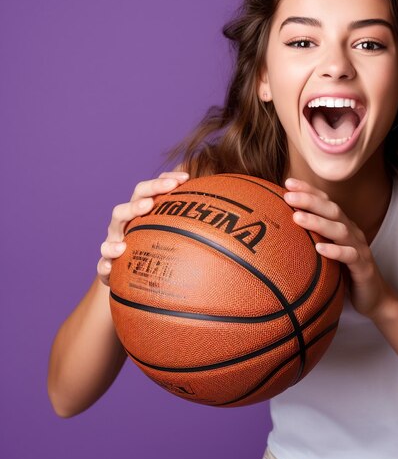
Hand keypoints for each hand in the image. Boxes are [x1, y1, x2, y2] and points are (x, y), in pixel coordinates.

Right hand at [96, 171, 189, 285]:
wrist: (130, 280)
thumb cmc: (159, 251)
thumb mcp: (177, 236)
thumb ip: (196, 224)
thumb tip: (235, 216)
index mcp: (144, 212)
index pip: (152, 189)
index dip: (165, 181)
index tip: (185, 178)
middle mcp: (127, 223)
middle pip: (132, 201)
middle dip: (144, 195)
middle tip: (158, 197)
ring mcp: (114, 241)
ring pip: (113, 227)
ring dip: (126, 219)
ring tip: (136, 224)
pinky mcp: (107, 265)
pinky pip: (102, 264)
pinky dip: (105, 263)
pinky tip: (112, 266)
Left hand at [283, 178, 393, 318]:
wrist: (375, 297)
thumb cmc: (345, 272)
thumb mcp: (326, 252)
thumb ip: (311, 239)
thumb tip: (281, 231)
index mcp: (342, 226)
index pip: (325, 203)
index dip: (309, 191)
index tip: (288, 182)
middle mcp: (351, 232)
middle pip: (332, 210)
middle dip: (310, 200)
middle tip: (288, 195)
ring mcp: (359, 248)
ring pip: (340, 230)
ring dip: (318, 222)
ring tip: (297, 217)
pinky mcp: (363, 267)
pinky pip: (350, 256)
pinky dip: (335, 251)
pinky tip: (319, 248)